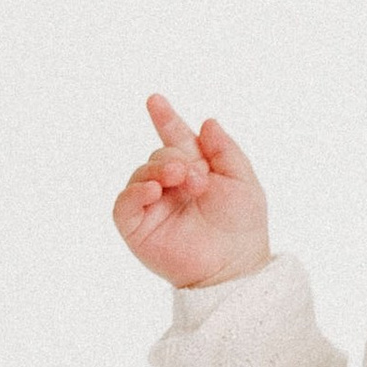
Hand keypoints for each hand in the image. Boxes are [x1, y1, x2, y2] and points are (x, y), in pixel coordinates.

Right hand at [113, 94, 270, 288]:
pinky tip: (154, 190)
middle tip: (197, 177)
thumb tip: (206, 122)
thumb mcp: (243, 181)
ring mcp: (152, 206)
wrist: (234, 265)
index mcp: (195, 170)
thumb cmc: (243, 227)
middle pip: (160, 153)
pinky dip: (135, 191)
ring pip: (141, 173)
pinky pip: (124, 203)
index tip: (155, 100)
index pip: (176, 139)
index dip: (166, 119)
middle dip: (176, 156)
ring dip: (159, 168)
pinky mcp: (136, 228)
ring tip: (180, 179)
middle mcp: (170, 186)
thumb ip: (225, 150)